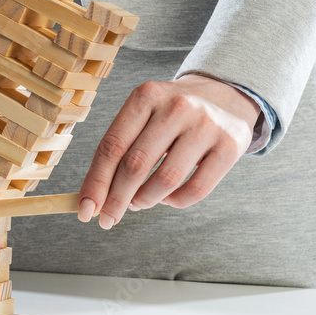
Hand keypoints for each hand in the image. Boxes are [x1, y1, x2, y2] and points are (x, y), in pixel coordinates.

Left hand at [76, 75, 259, 228]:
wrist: (225, 96)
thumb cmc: (172, 114)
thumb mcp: (145, 114)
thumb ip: (120, 149)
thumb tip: (94, 198)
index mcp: (146, 96)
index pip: (112, 146)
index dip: (96, 182)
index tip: (85, 209)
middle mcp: (177, 107)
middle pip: (135, 165)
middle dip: (116, 199)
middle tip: (108, 218)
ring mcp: (206, 125)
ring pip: (165, 180)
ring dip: (145, 201)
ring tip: (138, 202)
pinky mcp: (229, 146)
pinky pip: (195, 190)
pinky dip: (174, 202)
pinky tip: (166, 199)